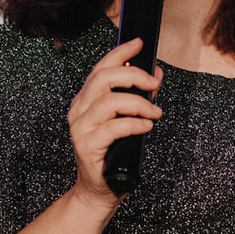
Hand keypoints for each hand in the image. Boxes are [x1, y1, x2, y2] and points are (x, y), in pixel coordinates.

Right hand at [67, 37, 163, 202]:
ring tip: (155, 112)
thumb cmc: (113, 154)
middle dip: (133, 76)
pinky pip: (114, 127)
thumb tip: (155, 74)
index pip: (101, 68)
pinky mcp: (88, 146)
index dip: (120, 53)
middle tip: (153, 83)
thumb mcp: (127, 120)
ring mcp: (81, 128)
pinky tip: (146, 126)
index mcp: (85, 100)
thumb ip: (139, 96)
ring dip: (139, 104)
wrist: (98, 190)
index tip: (138, 43)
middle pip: (103, 79)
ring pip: (110, 102)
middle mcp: (79, 110)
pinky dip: (134, 124)